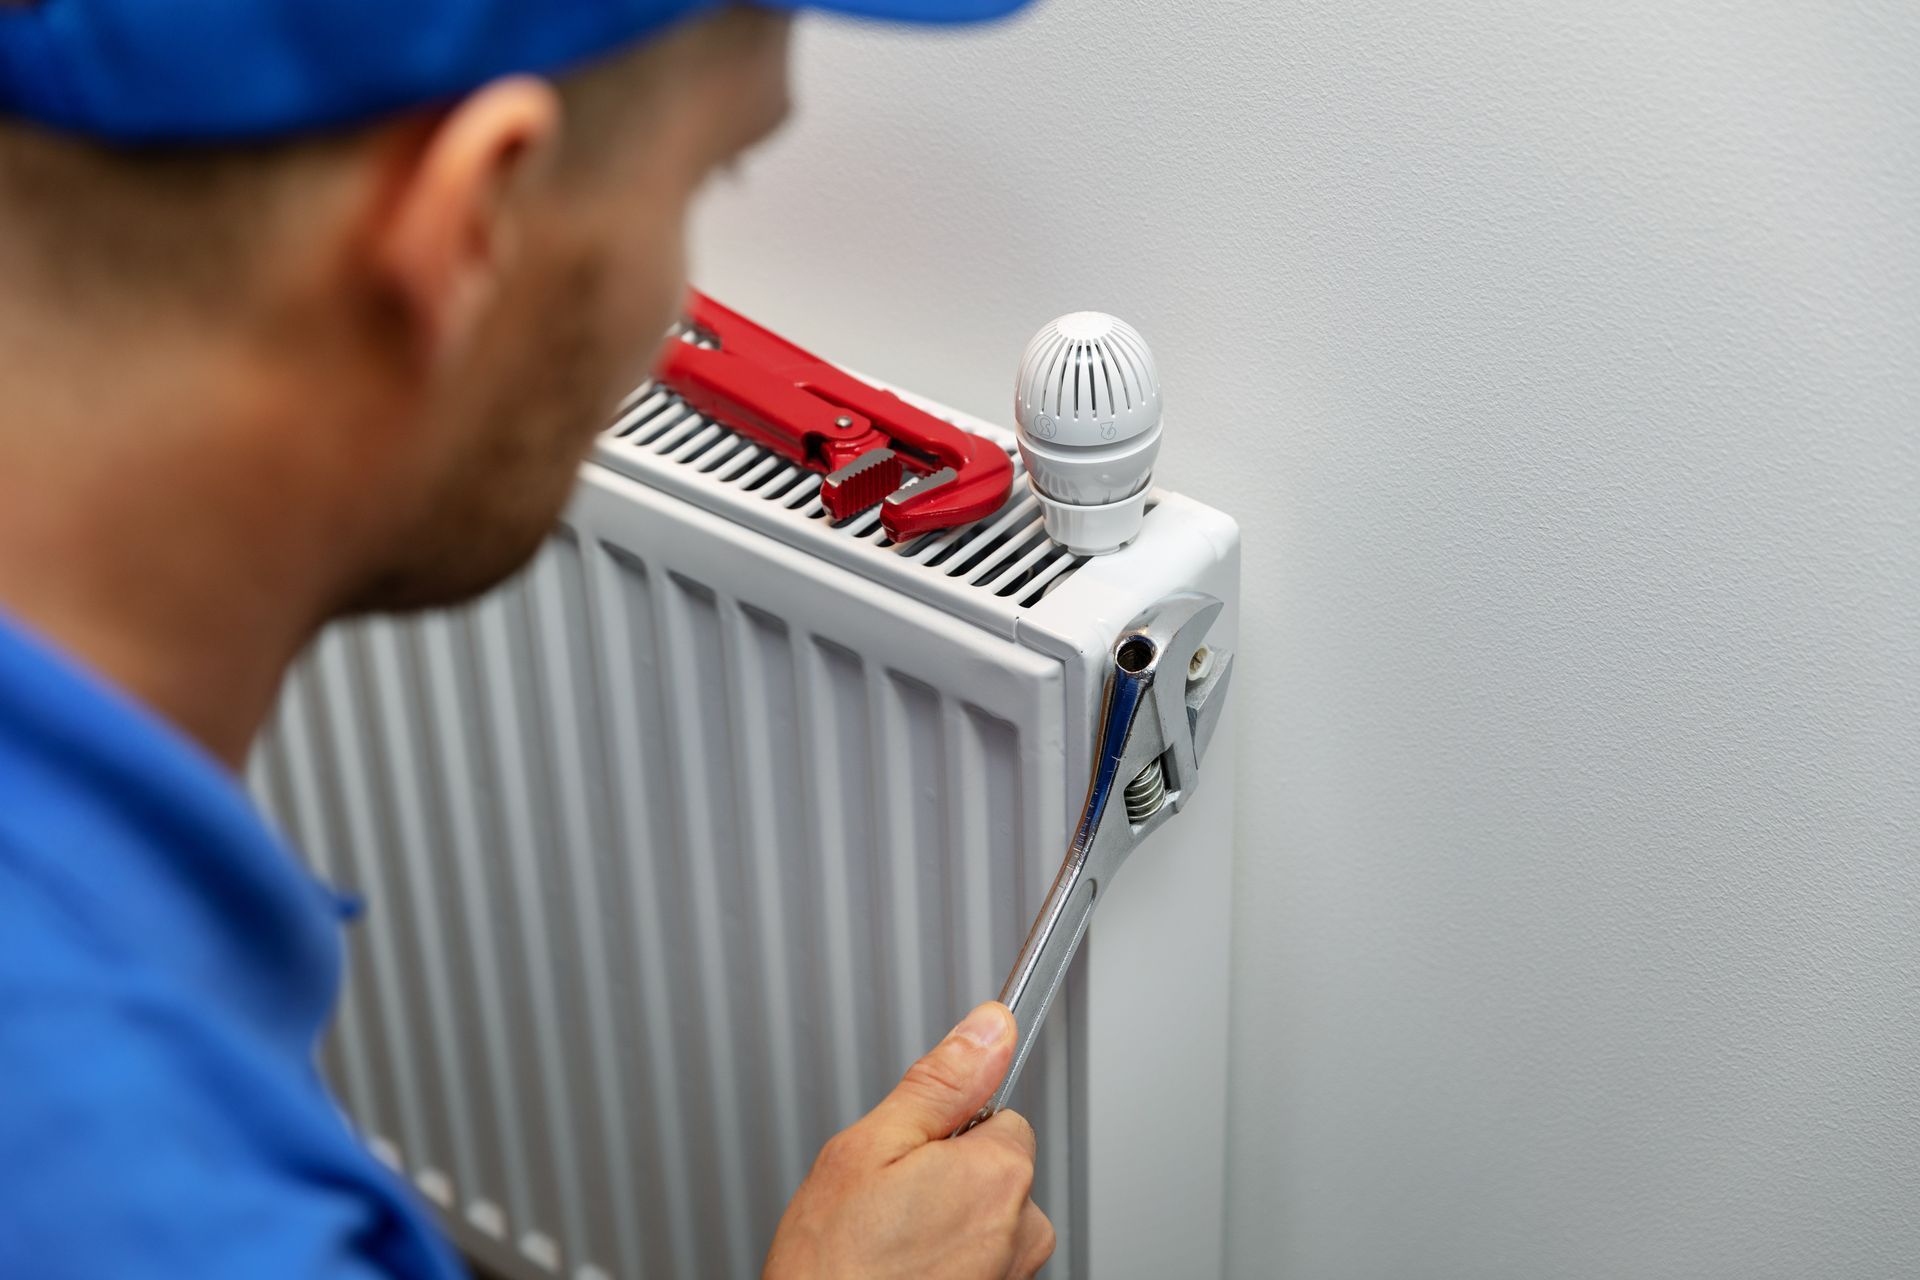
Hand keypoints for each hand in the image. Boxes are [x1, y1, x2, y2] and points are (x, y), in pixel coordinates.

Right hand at [764, 1002, 1055, 1279]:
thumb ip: (940, 1081)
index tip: (910, 1152)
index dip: (945, 1129)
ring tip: (889, 1245)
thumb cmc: (833, 1269)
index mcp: (997, 1174)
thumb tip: (991, 1027)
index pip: (999, 1115)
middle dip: (949, 1177)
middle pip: (997, 1170)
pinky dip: (948, 1265)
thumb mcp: (868, 1147)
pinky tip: (902, 1273)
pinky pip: (981, 1264)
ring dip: (948, 1226)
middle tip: (887, 1202)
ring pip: (988, 1220)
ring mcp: (1012, 1276)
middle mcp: (1022, 1229)